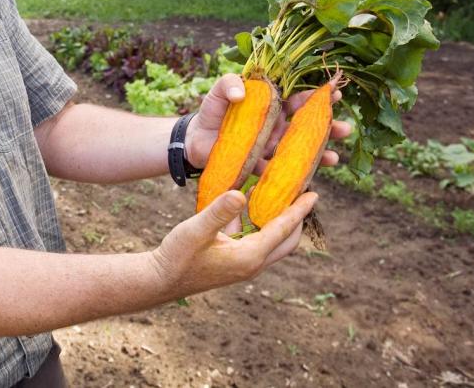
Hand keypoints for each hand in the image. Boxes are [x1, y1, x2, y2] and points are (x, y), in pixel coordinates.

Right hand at [148, 189, 317, 297]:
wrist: (160, 280)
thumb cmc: (176, 256)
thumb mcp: (195, 230)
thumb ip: (218, 211)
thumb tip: (240, 193)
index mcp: (249, 257)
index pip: (283, 229)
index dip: (299, 210)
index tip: (314, 194)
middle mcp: (252, 263)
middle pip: (287, 240)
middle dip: (297, 218)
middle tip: (302, 194)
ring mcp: (243, 265)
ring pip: (271, 241)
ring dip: (277, 220)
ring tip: (278, 194)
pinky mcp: (233, 262)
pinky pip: (254, 240)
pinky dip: (257, 222)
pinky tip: (246, 201)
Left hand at [185, 74, 351, 172]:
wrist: (194, 140)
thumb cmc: (212, 112)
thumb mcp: (218, 92)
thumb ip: (229, 84)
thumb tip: (242, 93)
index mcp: (272, 105)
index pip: (299, 99)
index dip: (317, 97)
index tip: (335, 94)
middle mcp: (277, 126)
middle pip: (307, 126)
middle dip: (328, 127)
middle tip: (344, 129)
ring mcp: (271, 147)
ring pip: (300, 151)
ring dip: (320, 155)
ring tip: (336, 159)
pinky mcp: (261, 166)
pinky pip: (281, 173)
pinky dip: (295, 176)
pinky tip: (308, 180)